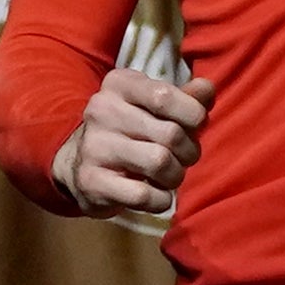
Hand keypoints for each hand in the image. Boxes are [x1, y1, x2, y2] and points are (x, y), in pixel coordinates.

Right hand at [50, 69, 214, 217]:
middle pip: (170, 133)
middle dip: (189, 151)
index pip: (165, 95)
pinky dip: (161, 200)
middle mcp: (102, 110)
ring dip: (176, 175)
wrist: (77, 164)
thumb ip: (185, 97)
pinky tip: (157, 195)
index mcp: (119, 84)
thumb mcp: (154, 105)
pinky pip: (142, 195)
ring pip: (159, 163)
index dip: (194, 115)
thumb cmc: (130, 129)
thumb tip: (207, 89)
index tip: (196, 126)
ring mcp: (94, 146)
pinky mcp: (90, 182)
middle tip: (184, 157)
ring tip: (170, 175)